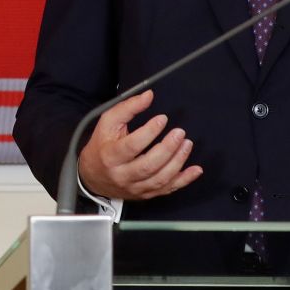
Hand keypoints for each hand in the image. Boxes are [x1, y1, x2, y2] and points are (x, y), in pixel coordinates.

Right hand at [76, 89, 202, 201]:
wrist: (93, 175)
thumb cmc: (102, 145)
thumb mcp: (107, 123)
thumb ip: (127, 108)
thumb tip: (148, 95)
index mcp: (110, 156)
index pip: (131, 146)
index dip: (149, 132)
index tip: (163, 119)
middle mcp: (122, 175)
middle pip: (148, 166)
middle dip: (167, 149)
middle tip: (180, 133)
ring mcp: (135, 187)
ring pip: (160, 179)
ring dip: (178, 162)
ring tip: (187, 144)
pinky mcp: (145, 194)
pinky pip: (167, 189)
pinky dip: (184, 180)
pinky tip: (196, 169)